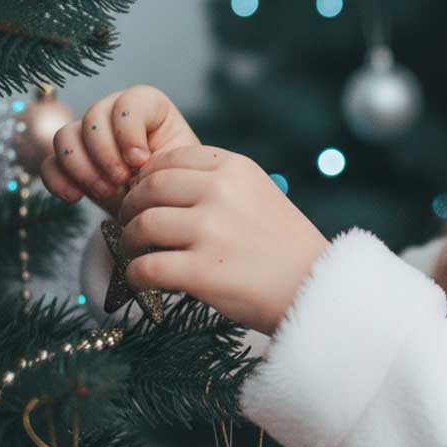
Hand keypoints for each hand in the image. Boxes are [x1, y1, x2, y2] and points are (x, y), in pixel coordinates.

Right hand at [40, 85, 200, 218]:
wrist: (162, 208)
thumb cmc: (176, 182)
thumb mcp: (179, 167)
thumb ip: (162, 158)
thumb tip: (136, 163)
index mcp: (149, 107)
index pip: (129, 102)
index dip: (129, 131)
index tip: (141, 161)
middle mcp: (114, 114)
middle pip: (93, 117)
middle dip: (105, 153)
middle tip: (121, 181)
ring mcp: (88, 136)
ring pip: (65, 136)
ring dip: (82, 167)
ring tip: (106, 192)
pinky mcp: (70, 162)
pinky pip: (49, 163)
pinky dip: (58, 180)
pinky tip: (75, 197)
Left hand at [115, 144, 330, 335]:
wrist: (315, 287)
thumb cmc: (285, 246)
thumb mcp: (260, 194)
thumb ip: (218, 184)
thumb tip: (157, 186)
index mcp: (236, 168)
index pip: (170, 159)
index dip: (147, 178)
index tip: (145, 196)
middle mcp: (221, 192)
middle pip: (149, 189)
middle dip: (131, 208)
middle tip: (130, 225)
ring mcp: (211, 231)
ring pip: (142, 226)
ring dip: (130, 242)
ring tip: (138, 253)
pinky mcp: (202, 271)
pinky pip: (145, 268)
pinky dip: (136, 276)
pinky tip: (143, 280)